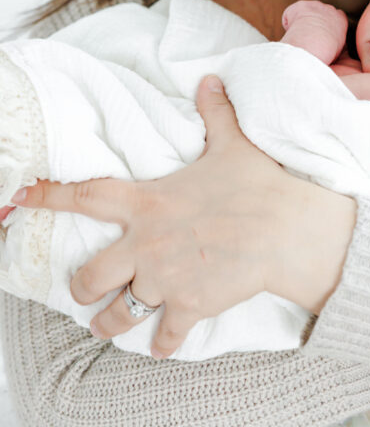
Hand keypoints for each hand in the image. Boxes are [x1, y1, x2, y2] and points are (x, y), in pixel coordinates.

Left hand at [11, 76, 355, 356]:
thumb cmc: (257, 184)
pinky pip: (165, 336)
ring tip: (107, 327)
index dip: (48, 196)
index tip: (21, 198)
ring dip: (109, 324)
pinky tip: (162, 347)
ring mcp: (164, 280)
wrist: (286, 230)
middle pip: (89, 276)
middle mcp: (145, 245)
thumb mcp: (233, 144)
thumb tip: (210, 79)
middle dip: (81, 287)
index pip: (86, 196)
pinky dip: (162, 345)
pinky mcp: (189, 306)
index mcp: (148, 203)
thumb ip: (214, 113)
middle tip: (82, 291)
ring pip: (118, 315)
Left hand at [281, 0, 347, 63]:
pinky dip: (288, 22)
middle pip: (320, 12)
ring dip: (301, 22)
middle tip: (309, 35)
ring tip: (300, 35)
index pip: (335, 17)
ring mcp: (314, 5)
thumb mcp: (338, 48)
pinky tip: (291, 31)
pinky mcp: (300, 6)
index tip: (321, 34)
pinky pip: (290, 14)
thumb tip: (329, 47)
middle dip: (315, 21)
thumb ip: (335, 41)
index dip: (326, 25)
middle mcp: (329, 9)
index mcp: (340, 18)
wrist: (315, 40)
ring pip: (305, 12)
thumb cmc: (326, 49)